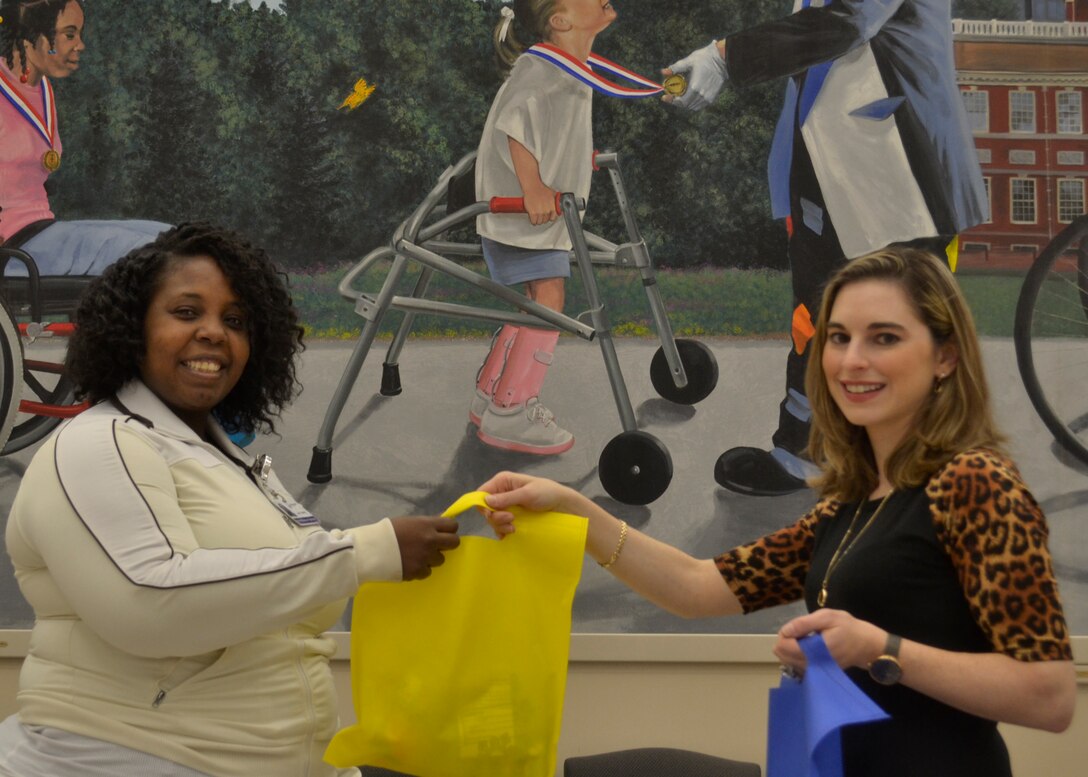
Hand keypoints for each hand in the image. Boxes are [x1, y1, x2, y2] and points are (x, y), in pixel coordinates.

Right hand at [389, 515, 459, 580]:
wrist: (371, 550)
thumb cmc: (386, 532)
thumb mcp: (408, 522)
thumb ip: (425, 526)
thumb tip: (437, 529)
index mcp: (427, 525)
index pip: (452, 525)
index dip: (449, 529)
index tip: (444, 533)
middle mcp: (430, 540)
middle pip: (454, 543)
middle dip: (448, 544)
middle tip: (438, 546)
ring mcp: (426, 557)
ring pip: (440, 560)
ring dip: (432, 558)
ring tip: (417, 556)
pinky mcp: (419, 571)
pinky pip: (427, 572)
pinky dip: (421, 569)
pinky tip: (410, 564)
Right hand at [476, 470, 573, 538]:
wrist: (562, 506)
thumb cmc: (547, 493)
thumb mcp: (528, 494)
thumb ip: (507, 498)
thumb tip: (487, 501)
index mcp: (502, 481)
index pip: (481, 493)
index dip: (483, 505)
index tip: (492, 514)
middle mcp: (501, 493)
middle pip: (486, 509)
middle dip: (496, 517)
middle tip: (511, 520)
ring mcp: (506, 506)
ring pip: (492, 519)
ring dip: (501, 525)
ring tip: (514, 527)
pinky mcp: (511, 518)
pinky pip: (500, 526)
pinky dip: (503, 531)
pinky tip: (512, 533)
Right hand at [523, 185, 558, 225]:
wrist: (533, 187)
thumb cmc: (541, 189)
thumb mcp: (553, 194)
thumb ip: (556, 201)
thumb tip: (559, 204)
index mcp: (553, 207)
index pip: (553, 218)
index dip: (549, 217)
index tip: (548, 217)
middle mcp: (547, 211)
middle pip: (545, 220)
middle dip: (543, 218)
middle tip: (540, 215)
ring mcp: (540, 213)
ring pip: (539, 222)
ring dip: (538, 220)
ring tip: (536, 216)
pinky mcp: (533, 213)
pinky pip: (534, 222)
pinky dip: (533, 221)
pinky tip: (533, 219)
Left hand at [662, 40, 727, 111]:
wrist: (723, 60)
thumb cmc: (705, 58)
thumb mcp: (689, 61)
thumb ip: (675, 68)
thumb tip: (663, 71)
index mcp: (694, 87)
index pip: (680, 102)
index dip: (671, 101)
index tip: (664, 97)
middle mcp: (701, 95)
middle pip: (685, 105)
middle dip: (676, 101)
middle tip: (671, 94)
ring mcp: (707, 98)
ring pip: (692, 106)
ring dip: (684, 102)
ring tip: (680, 94)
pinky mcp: (712, 98)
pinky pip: (699, 105)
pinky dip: (692, 103)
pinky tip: (689, 95)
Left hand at [773, 608, 887, 675]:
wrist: (868, 645)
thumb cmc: (849, 628)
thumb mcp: (828, 617)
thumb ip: (804, 624)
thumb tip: (785, 631)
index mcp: (815, 649)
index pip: (785, 648)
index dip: (784, 635)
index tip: (795, 627)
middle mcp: (813, 664)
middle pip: (784, 656)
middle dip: (785, 642)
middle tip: (798, 631)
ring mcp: (816, 671)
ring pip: (789, 662)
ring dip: (790, 649)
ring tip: (804, 637)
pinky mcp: (818, 673)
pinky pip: (799, 665)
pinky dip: (797, 655)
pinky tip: (807, 646)